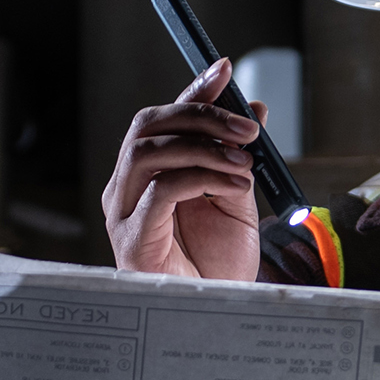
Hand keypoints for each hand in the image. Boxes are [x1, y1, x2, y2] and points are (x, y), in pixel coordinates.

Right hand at [101, 57, 268, 279]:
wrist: (216, 311)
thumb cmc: (218, 262)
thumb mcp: (236, 198)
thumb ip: (238, 155)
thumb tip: (255, 109)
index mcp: (149, 173)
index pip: (163, 118)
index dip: (191, 91)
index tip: (223, 68)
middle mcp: (128, 188)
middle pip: (148, 125)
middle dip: (200, 115)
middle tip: (248, 128)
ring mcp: (124, 212)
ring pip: (148, 151)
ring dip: (203, 148)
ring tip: (244, 162)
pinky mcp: (132, 239)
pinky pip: (160, 192)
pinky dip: (202, 179)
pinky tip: (235, 186)